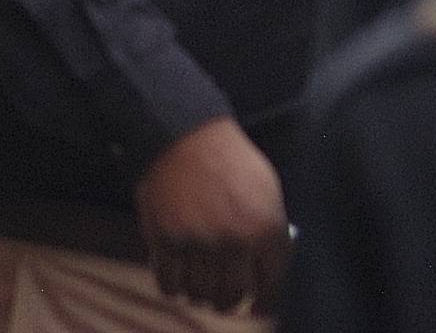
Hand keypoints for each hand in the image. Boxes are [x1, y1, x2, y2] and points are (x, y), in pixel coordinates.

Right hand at [134, 117, 289, 312]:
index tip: (257, 303)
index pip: (270, 284)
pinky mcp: (164, 240)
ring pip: (201, 293)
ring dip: (201, 294)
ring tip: (199, 288)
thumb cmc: (228, 157)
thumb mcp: (267, 189)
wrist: (182, 133)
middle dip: (229, 301)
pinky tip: (176, 280)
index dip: (263, 299)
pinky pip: (169, 282)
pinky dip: (173, 287)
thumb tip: (268, 265)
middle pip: (232, 295)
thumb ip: (271, 230)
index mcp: (265, 230)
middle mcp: (234, 244)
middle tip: (224, 298)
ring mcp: (197, 244)